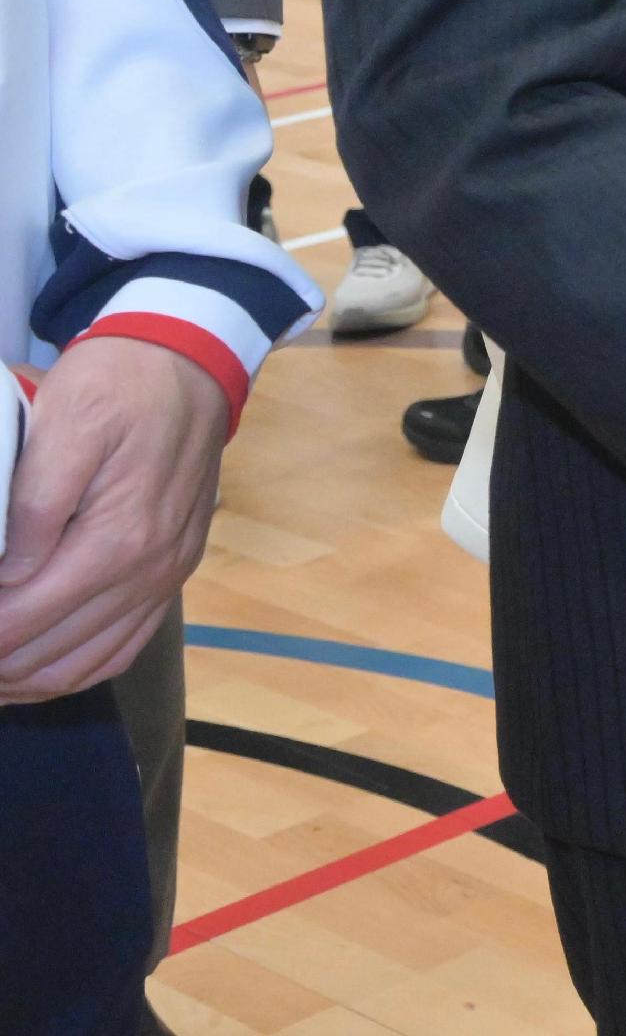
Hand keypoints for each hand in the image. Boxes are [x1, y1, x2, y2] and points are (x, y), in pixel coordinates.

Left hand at [0, 336, 230, 703]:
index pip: (22, 621)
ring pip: (84, 664)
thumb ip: (35, 506)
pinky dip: (74, 671)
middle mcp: (148, 571)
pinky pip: (123, 647)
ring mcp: (166, 575)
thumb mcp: (65, 424)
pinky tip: (36, 667)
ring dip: (25, 679)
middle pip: (49, 653)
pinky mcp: (175, 570)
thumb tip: (9, 577)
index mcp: (118, 540)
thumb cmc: (118, 385)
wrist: (193, 360)